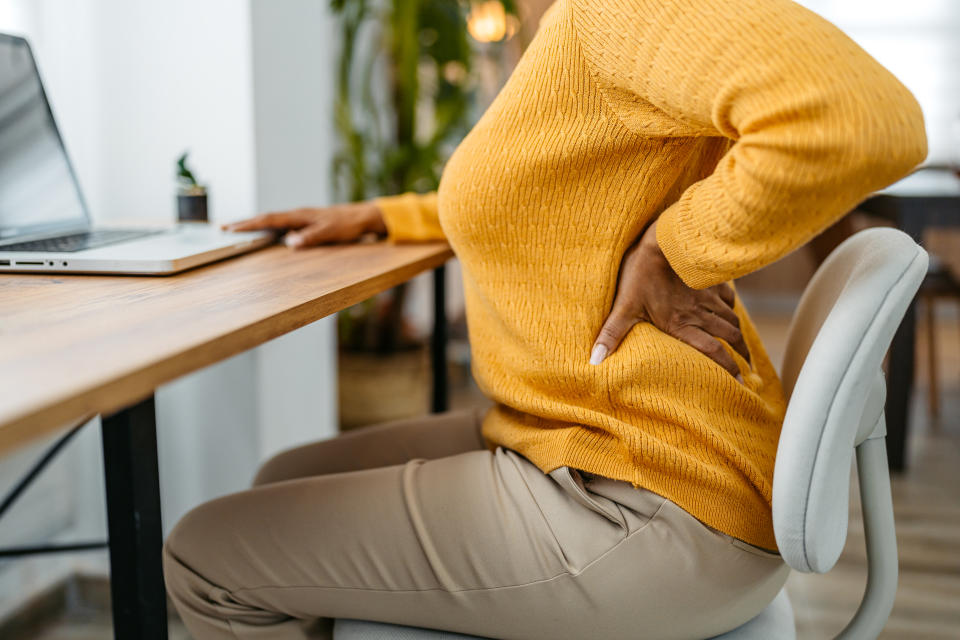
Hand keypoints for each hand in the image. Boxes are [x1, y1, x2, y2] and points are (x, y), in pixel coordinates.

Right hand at [222, 202, 386, 248]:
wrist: (360, 216)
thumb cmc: (346, 225)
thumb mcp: (330, 232)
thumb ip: (310, 237)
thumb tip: (289, 242)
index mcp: (299, 216)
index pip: (269, 220)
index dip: (249, 224)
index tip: (231, 229)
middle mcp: (296, 214)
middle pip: (264, 218)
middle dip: (243, 223)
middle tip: (221, 228)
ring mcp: (298, 218)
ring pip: (270, 220)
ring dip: (252, 224)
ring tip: (233, 229)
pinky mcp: (303, 222)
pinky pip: (279, 224)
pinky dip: (265, 227)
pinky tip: (261, 232)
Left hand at [591, 220, 749, 380]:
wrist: (661, 240)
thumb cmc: (640, 274)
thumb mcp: (623, 306)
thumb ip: (611, 334)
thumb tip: (594, 360)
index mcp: (680, 324)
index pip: (711, 351)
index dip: (727, 367)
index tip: (739, 381)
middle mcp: (698, 313)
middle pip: (728, 337)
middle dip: (741, 354)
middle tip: (747, 370)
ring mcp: (707, 296)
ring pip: (732, 319)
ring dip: (738, 335)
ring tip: (743, 346)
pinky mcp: (709, 280)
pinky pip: (728, 296)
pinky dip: (732, 307)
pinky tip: (731, 311)